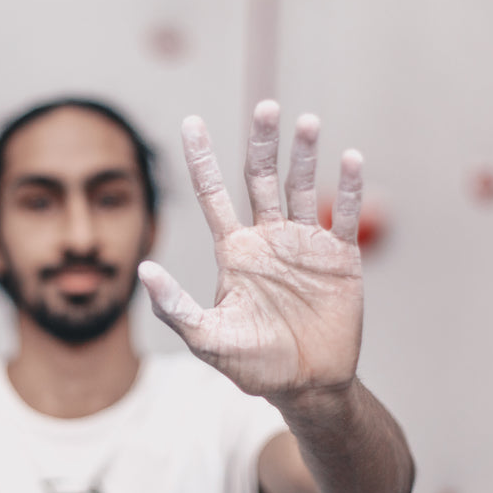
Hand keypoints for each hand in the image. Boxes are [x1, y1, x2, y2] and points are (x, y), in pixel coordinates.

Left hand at [138, 101, 363, 399]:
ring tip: (306, 121)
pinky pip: (344, 215)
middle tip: (266, 107)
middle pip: (260, 177)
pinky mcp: (340, 257)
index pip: (212, 194)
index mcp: (234, 250)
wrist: (307, 385)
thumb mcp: (207, 338)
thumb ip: (175, 306)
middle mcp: (267, 238)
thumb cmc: (254, 365)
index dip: (201, 158)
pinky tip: (350, 158)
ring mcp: (304, 244)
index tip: (190, 122)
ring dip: (305, 154)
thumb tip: (143, 270)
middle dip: (263, 142)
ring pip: (302, 187)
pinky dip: (349, 188)